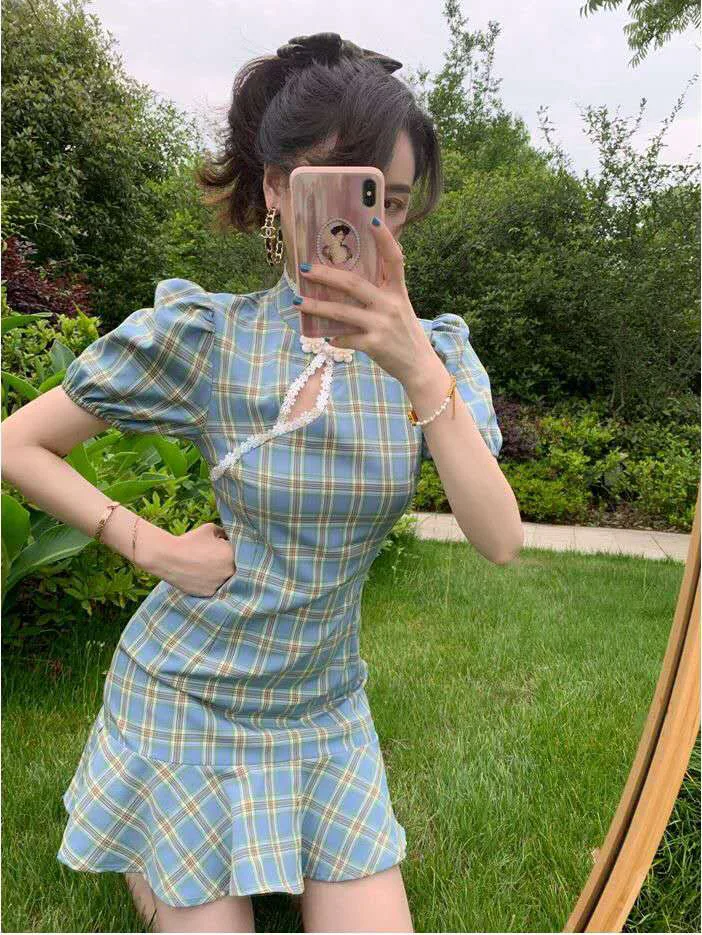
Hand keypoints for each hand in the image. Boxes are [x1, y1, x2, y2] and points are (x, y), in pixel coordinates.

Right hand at [164, 522, 235, 596]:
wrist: (169, 557)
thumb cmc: (190, 541)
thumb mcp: (210, 529)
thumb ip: (224, 532)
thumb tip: (230, 538)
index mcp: (232, 555)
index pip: (240, 553)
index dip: (231, 551)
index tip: (223, 550)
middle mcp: (229, 571)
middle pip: (234, 568)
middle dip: (227, 563)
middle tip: (215, 560)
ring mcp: (220, 584)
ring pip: (226, 580)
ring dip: (220, 575)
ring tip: (207, 569)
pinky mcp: (210, 593)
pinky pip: (215, 588)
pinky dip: (211, 583)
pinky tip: (202, 577)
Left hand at [296, 217, 435, 385]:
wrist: (419, 366)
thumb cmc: (405, 334)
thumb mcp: (399, 307)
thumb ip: (381, 292)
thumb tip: (348, 281)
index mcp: (398, 291)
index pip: (394, 259)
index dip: (385, 239)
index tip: (372, 219)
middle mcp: (390, 304)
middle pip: (353, 283)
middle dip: (326, 275)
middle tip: (305, 268)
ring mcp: (381, 325)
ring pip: (342, 311)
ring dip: (317, 306)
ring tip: (298, 301)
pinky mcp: (374, 345)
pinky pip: (345, 338)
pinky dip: (333, 338)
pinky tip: (324, 337)